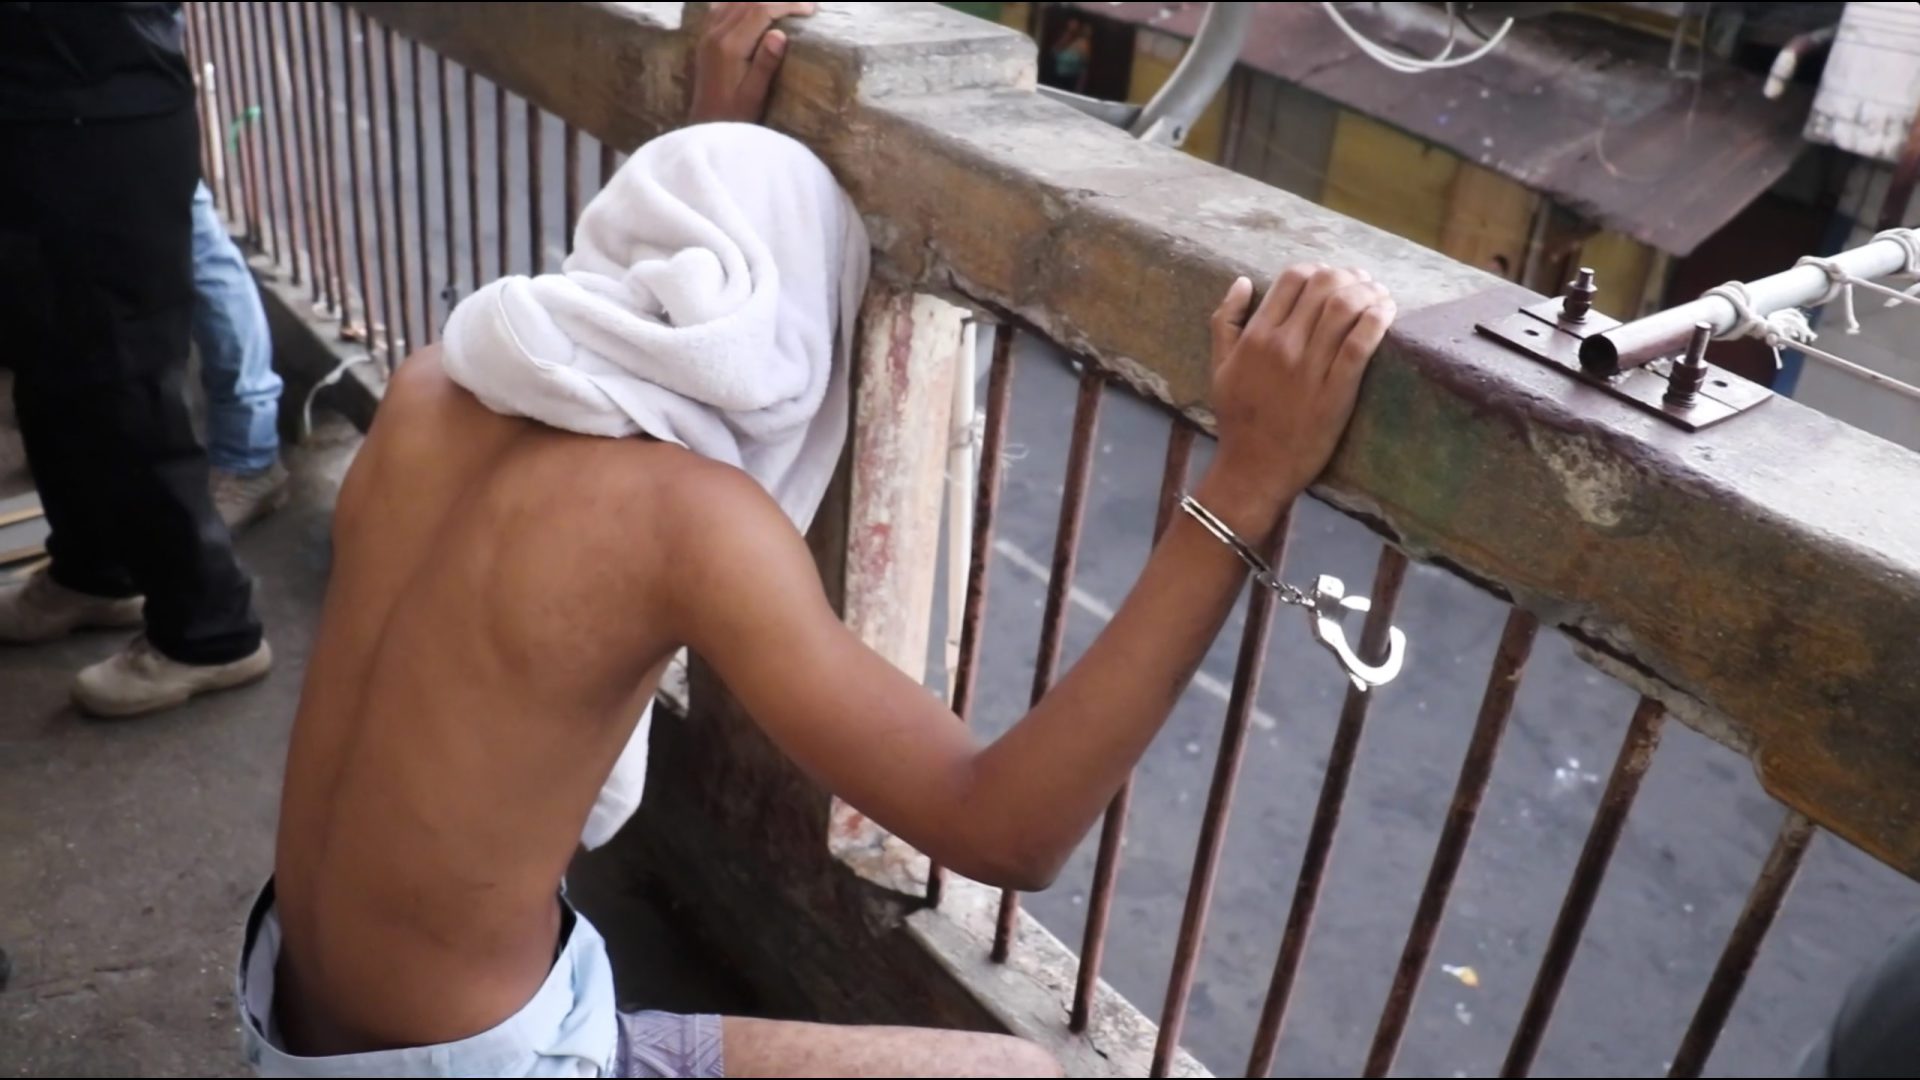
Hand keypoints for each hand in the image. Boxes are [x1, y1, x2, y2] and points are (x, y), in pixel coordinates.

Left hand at [687, 2, 817, 123]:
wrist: (705, 127)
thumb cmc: (735, 116)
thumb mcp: (755, 95)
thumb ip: (765, 63)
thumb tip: (780, 33)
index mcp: (729, 47)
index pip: (760, 10)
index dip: (786, 4)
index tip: (810, 9)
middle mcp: (715, 34)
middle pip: (748, 1)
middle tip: (803, 5)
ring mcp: (707, 34)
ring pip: (734, 1)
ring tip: (784, 5)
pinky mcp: (705, 38)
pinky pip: (721, 7)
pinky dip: (741, 3)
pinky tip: (753, 7)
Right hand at [1204, 265, 1394, 514]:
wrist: (1254, 470)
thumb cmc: (1237, 421)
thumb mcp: (1218, 367)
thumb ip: (1225, 322)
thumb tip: (1242, 282)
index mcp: (1256, 337)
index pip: (1293, 279)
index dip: (1318, 270)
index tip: (1331, 279)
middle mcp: (1282, 346)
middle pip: (1324, 286)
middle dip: (1348, 276)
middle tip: (1362, 283)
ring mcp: (1310, 369)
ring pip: (1346, 308)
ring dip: (1368, 292)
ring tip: (1378, 295)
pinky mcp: (1336, 392)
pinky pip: (1361, 343)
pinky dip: (1378, 319)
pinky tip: (1386, 312)